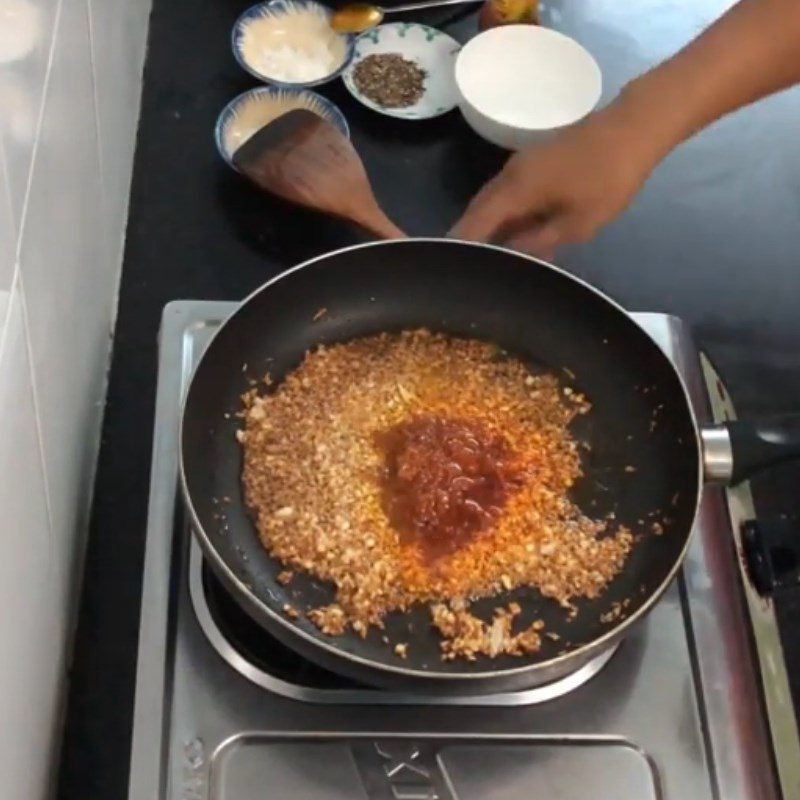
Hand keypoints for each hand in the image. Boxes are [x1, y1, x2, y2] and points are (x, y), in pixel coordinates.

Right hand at [450, 107, 659, 255]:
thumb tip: (511, 255)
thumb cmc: (609, 178)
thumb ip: (540, 241)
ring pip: (493, 202)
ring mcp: (521, 165)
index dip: (461, 247)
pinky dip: (504, 215)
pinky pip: (508, 194)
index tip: (451, 269)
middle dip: (470, 238)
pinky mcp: (534, 162)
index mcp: (515, 190)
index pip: (475, 224)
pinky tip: (515, 234)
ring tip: (489, 256)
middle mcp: (509, 175)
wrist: (634, 127)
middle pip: (478, 211)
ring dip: (488, 227)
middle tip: (465, 268)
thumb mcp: (578, 224)